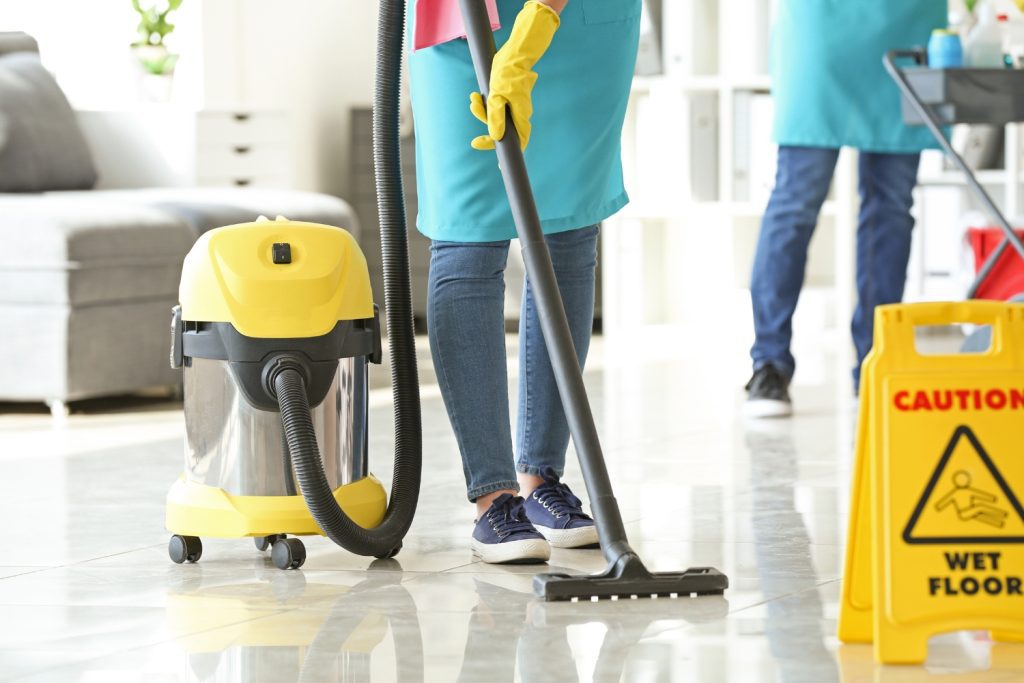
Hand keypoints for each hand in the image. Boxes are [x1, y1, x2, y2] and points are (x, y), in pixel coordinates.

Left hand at [469, 1, 559, 150]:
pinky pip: (494, 106)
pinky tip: (475, 95)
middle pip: (502, 130)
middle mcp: (519, 113)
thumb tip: (495, 137)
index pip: (518, 142)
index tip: (499, 164)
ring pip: (495, 117)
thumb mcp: (497, 97)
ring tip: (473, 99)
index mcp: (520, 115)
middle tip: (474, 136)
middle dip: (486, 127)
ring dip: (481, 111)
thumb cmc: (507, 74)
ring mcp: (513, 106)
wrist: (513, 54)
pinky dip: (483, 103)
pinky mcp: (506, 97)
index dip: (508, 153)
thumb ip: (495, 118)